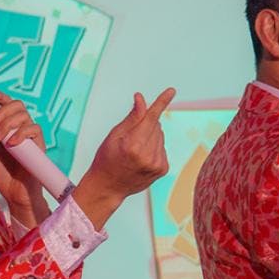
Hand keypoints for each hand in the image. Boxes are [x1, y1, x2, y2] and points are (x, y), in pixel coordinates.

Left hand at [0, 88, 48, 226]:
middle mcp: (20, 128)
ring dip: (8, 123)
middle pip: (17, 105)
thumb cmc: (4, 174)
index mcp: (9, 127)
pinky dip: (20, 133)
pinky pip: (34, 129)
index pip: (6, 104)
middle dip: (1, 111)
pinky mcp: (39, 145)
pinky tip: (11, 143)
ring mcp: (30, 137)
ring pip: (24, 115)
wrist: (15, 194)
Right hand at [73, 87, 174, 229]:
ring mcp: (157, 164)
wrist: (108, 187)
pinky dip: (154, 148)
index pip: (150, 118)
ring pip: (160, 136)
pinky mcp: (162, 169)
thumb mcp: (114, 135)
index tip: (171, 90)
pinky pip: (162, 148)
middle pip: (155, 126)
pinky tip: (142, 157)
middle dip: (145, 125)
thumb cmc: (106, 159)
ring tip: (134, 151)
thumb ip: (132, 117)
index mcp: (133, 145)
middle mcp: (147, 155)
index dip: (161, 102)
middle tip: (130, 138)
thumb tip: (141, 99)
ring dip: (150, 137)